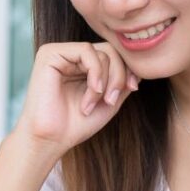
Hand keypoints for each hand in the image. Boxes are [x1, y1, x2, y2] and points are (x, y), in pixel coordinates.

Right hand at [15, 41, 138, 155]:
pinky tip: (93, 92)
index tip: (132, 88)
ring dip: (106, 80)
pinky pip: (87, 51)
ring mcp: (60, 53)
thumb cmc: (76, 125)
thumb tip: (140, 64)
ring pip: (101, 50)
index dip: (128, 68)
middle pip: (110, 49)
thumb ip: (123, 81)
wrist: (51, 140)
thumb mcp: (110, 101)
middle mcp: (70, 56)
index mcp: (82, 65)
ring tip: (96, 102)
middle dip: (119, 74)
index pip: (113, 54)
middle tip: (112, 99)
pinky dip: (96, 73)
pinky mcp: (50, 53)